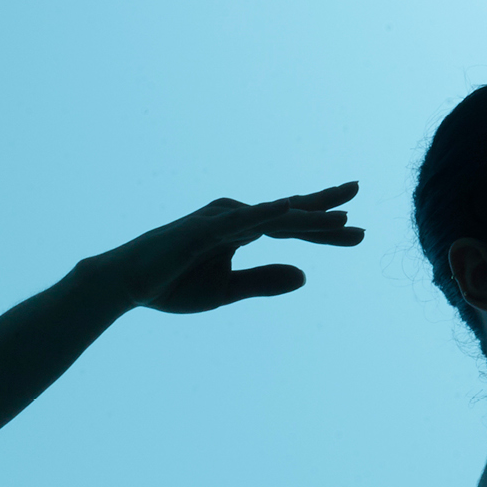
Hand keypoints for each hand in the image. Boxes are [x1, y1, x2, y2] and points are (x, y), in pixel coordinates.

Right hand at [96, 183, 364, 316]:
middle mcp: (236, 216)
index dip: (324, 230)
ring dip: (308, 215)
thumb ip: (264, 281)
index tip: (357, 233)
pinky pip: (242, 220)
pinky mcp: (204, 229)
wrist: (125, 285)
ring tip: (343, 214)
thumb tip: (306, 276)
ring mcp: (221, 219)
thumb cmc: (171, 284)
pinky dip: (266, 213)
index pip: (292, 226)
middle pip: (290, 213)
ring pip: (274, 216)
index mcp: (242, 229)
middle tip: (360, 197)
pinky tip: (290, 208)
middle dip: (326, 210)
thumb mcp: (228, 290)